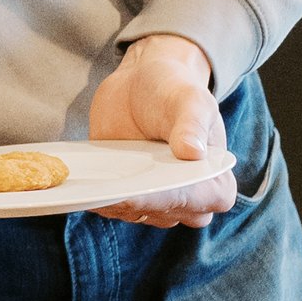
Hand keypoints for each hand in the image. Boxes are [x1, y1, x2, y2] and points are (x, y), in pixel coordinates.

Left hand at [89, 33, 236, 225]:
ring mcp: (154, 201)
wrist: (140, 85)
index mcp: (216, 182)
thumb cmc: (175, 92)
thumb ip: (193, 124)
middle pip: (164, 214)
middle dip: (139, 202)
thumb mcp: (190, 100)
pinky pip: (111, 208)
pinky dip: (98, 199)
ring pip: (133, 215)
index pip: (197, 201)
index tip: (145, 189)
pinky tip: (86, 186)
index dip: (171, 198)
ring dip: (114, 202)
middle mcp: (188, 201)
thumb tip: (192, 152)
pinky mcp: (125, 197)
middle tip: (114, 187)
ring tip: (96, 185)